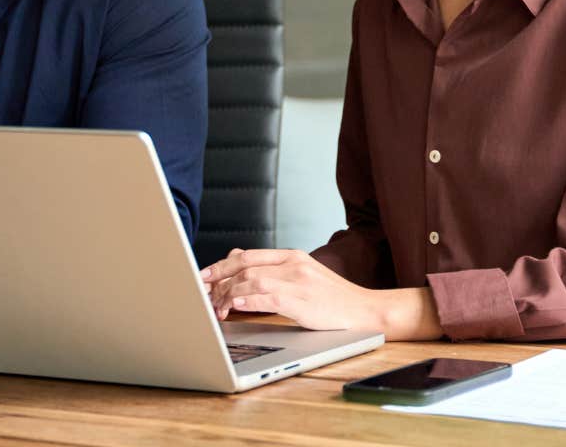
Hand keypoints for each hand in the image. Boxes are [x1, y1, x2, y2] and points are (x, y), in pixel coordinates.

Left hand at [199, 249, 439, 338]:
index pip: (247, 255)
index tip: (203, 276)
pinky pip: (267, 296)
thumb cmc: (332, 299)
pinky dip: (247, 300)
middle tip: (200, 291)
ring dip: (228, 294)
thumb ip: (273, 270)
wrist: (364, 310)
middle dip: (218, 278)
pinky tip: (235, 305)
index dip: (221, 265)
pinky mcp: (301, 299)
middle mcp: (293, 263)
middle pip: (244, 265)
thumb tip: (239, 262)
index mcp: (292, 256)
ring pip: (251, 280)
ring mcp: (297, 280)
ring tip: (216, 307)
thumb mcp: (302, 276)